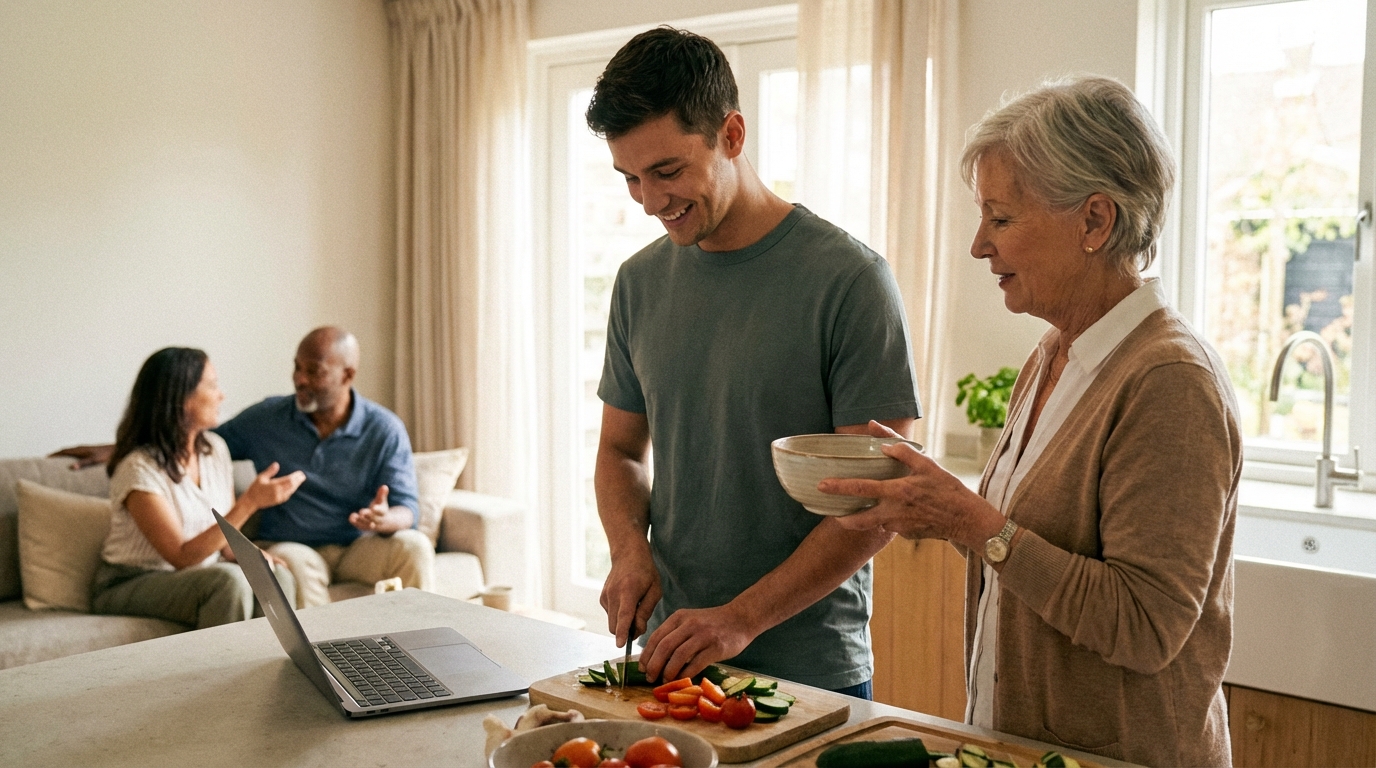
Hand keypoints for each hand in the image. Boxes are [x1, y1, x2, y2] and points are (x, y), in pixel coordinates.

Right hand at [49, 443, 113, 468]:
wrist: (118, 450)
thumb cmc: (107, 455)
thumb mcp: (94, 460)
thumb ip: (83, 463)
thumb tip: (71, 467)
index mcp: (80, 449)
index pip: (63, 451)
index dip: (53, 455)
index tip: (44, 459)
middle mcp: (81, 448)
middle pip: (64, 451)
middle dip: (55, 455)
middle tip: (46, 461)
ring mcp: (85, 450)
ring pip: (70, 452)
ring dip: (62, 456)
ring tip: (55, 463)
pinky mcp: (90, 453)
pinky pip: (75, 454)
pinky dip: (70, 458)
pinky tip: (71, 463)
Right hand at [241, 462, 306, 511]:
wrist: (251, 501)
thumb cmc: (255, 488)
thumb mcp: (261, 477)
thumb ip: (270, 471)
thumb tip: (276, 464)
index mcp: (274, 485)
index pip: (289, 480)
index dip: (296, 477)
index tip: (300, 473)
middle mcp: (278, 492)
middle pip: (292, 485)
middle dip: (298, 481)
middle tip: (303, 476)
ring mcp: (279, 497)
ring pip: (291, 491)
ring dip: (296, 485)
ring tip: (300, 480)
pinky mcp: (278, 501)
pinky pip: (288, 495)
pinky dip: (292, 490)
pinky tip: (294, 487)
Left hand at [349, 485, 390, 531]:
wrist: (381, 522)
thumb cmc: (380, 508)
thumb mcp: (381, 501)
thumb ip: (382, 494)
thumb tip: (384, 486)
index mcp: (382, 513)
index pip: (380, 512)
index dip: (377, 510)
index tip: (373, 507)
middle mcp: (377, 520)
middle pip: (373, 519)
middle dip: (368, 516)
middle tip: (362, 512)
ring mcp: (370, 525)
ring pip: (366, 524)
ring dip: (361, 520)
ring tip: (356, 515)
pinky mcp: (363, 527)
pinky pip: (359, 525)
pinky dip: (355, 522)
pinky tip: (351, 516)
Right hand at [599, 548, 660, 657]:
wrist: (628, 554)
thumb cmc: (646, 572)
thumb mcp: (655, 590)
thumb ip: (646, 612)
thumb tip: (637, 631)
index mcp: (629, 591)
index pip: (624, 615)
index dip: (623, 631)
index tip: (620, 645)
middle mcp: (613, 594)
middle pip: (616, 625)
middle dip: (626, 632)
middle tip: (640, 622)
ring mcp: (605, 596)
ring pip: (613, 623)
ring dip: (623, 624)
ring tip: (635, 608)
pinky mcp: (602, 598)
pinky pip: (611, 616)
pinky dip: (619, 616)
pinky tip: (627, 603)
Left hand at [638, 604, 755, 682]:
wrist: (741, 618)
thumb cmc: (713, 623)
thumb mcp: (690, 621)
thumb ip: (675, 634)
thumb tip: (655, 657)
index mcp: (679, 617)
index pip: (656, 637)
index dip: (646, 654)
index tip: (642, 668)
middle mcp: (689, 624)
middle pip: (664, 646)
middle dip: (654, 665)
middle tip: (650, 678)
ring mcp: (703, 635)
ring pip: (678, 656)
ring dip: (668, 671)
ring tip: (665, 681)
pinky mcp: (716, 647)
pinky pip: (696, 663)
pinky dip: (686, 674)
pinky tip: (682, 680)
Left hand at [818, 421, 1003, 548]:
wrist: (967, 519)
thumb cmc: (948, 489)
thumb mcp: (927, 464)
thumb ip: (902, 450)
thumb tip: (881, 441)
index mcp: (897, 491)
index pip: (861, 489)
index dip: (839, 487)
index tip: (822, 485)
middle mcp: (894, 512)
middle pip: (858, 520)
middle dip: (841, 518)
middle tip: (831, 512)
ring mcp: (899, 526)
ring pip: (872, 524)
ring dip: (863, 518)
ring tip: (855, 511)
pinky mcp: (905, 535)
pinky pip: (890, 525)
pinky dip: (888, 518)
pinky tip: (897, 512)